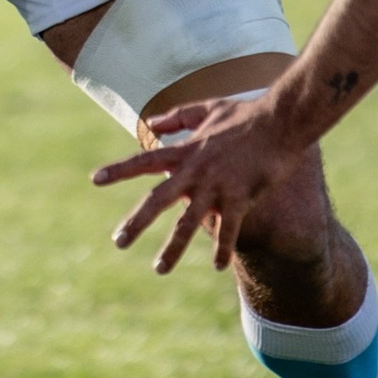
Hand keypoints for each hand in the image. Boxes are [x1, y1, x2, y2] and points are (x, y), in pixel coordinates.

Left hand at [93, 95, 309, 273]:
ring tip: (160, 269)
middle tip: (118, 242)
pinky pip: (227, 230)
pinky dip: (222, 249)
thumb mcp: (207, 108)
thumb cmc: (246, 114)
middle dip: (136, 222)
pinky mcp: (240, 197)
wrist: (281, 121)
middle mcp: (196, 171)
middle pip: (158, 200)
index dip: (120, 170)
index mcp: (186, 151)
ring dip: (172, 248)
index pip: (145, 161)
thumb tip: (150, 123)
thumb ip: (177, 117)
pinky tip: (217, 266)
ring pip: (188, 223)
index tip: (96, 180)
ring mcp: (217, 186)